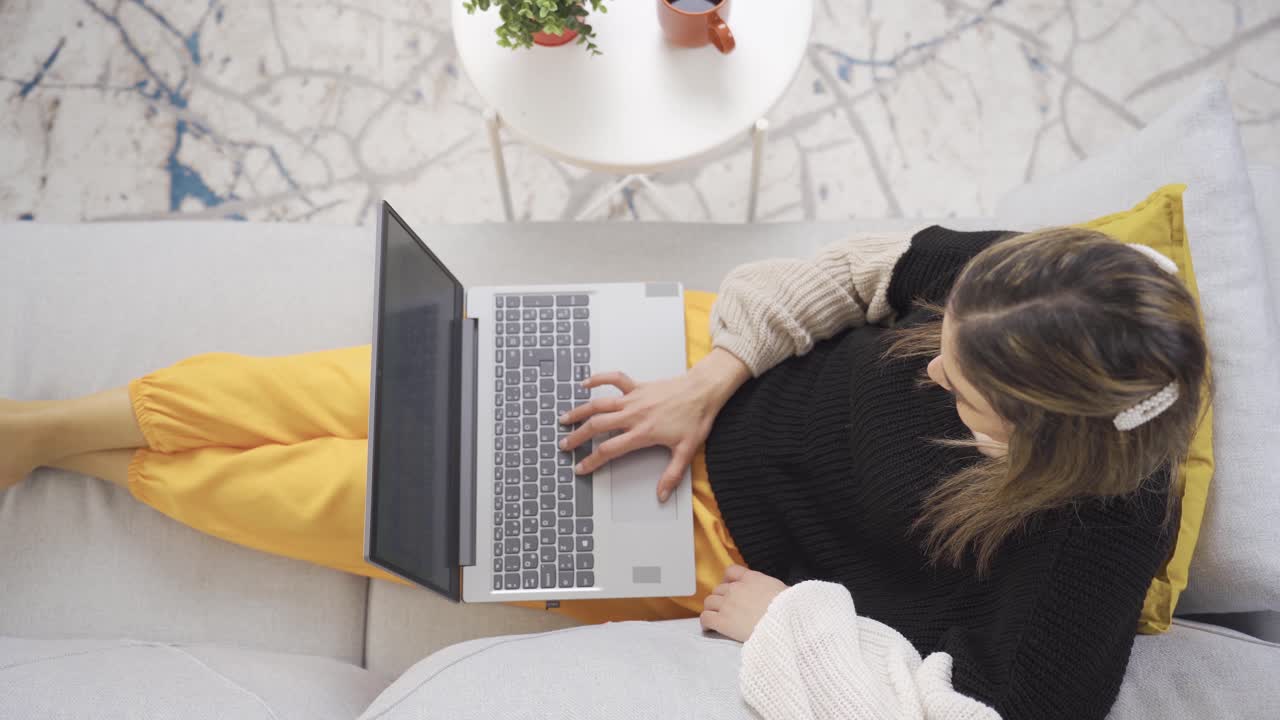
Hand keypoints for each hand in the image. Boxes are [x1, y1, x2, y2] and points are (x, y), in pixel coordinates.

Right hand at [558, 348, 750, 501]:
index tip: (580, 467)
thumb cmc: (696, 417)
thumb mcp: (686, 451)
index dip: (591, 460)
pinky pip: (614, 379)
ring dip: (579, 411)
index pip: (609, 449)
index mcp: (642, 433)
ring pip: (599, 403)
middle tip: (564, 445)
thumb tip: (662, 495)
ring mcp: (633, 398)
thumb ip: (672, 475)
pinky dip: (598, 379)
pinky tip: (586, 383)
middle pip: (596, 426)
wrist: (703, 390)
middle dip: (577, 437)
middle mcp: (633, 414)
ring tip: (564, 419)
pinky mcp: (638, 386)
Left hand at [699, 564, 787, 642]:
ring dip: (712, 609)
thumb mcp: (781, 589)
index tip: (729, 586)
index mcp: (751, 578)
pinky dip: (705, 622)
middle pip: (719, 589)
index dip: (728, 580)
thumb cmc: (788, 609)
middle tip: (725, 608)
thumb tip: (769, 593)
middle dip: (721, 598)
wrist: (784, 623)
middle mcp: (736, 588)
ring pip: (709, 602)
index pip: (731, 571)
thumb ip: (767, 587)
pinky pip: (706, 618)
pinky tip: (709, 627)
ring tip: (716, 617)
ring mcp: (728, 604)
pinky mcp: (723, 621)